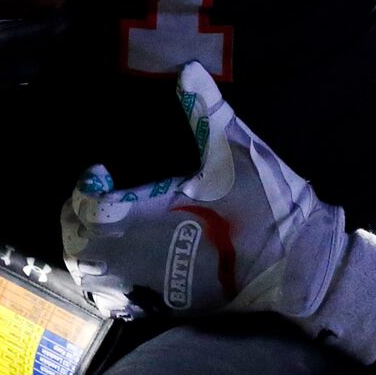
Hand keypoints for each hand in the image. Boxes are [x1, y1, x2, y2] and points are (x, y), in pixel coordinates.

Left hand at [60, 64, 375, 361]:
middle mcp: (145, 256)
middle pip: (81, 249)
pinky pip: (115, 301)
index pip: (92, 211)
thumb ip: (207, 110)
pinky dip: (103, 282)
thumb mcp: (238, 151)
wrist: (300, 264)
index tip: (99, 171)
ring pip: (93, 279)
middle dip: (75, 220)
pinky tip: (112, 263)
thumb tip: (188, 68)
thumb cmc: (268, 204)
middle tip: (89, 197)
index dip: (85, 190)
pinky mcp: (168, 306)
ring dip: (83, 252)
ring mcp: (154, 287)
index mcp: (155, 216)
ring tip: (93, 229)